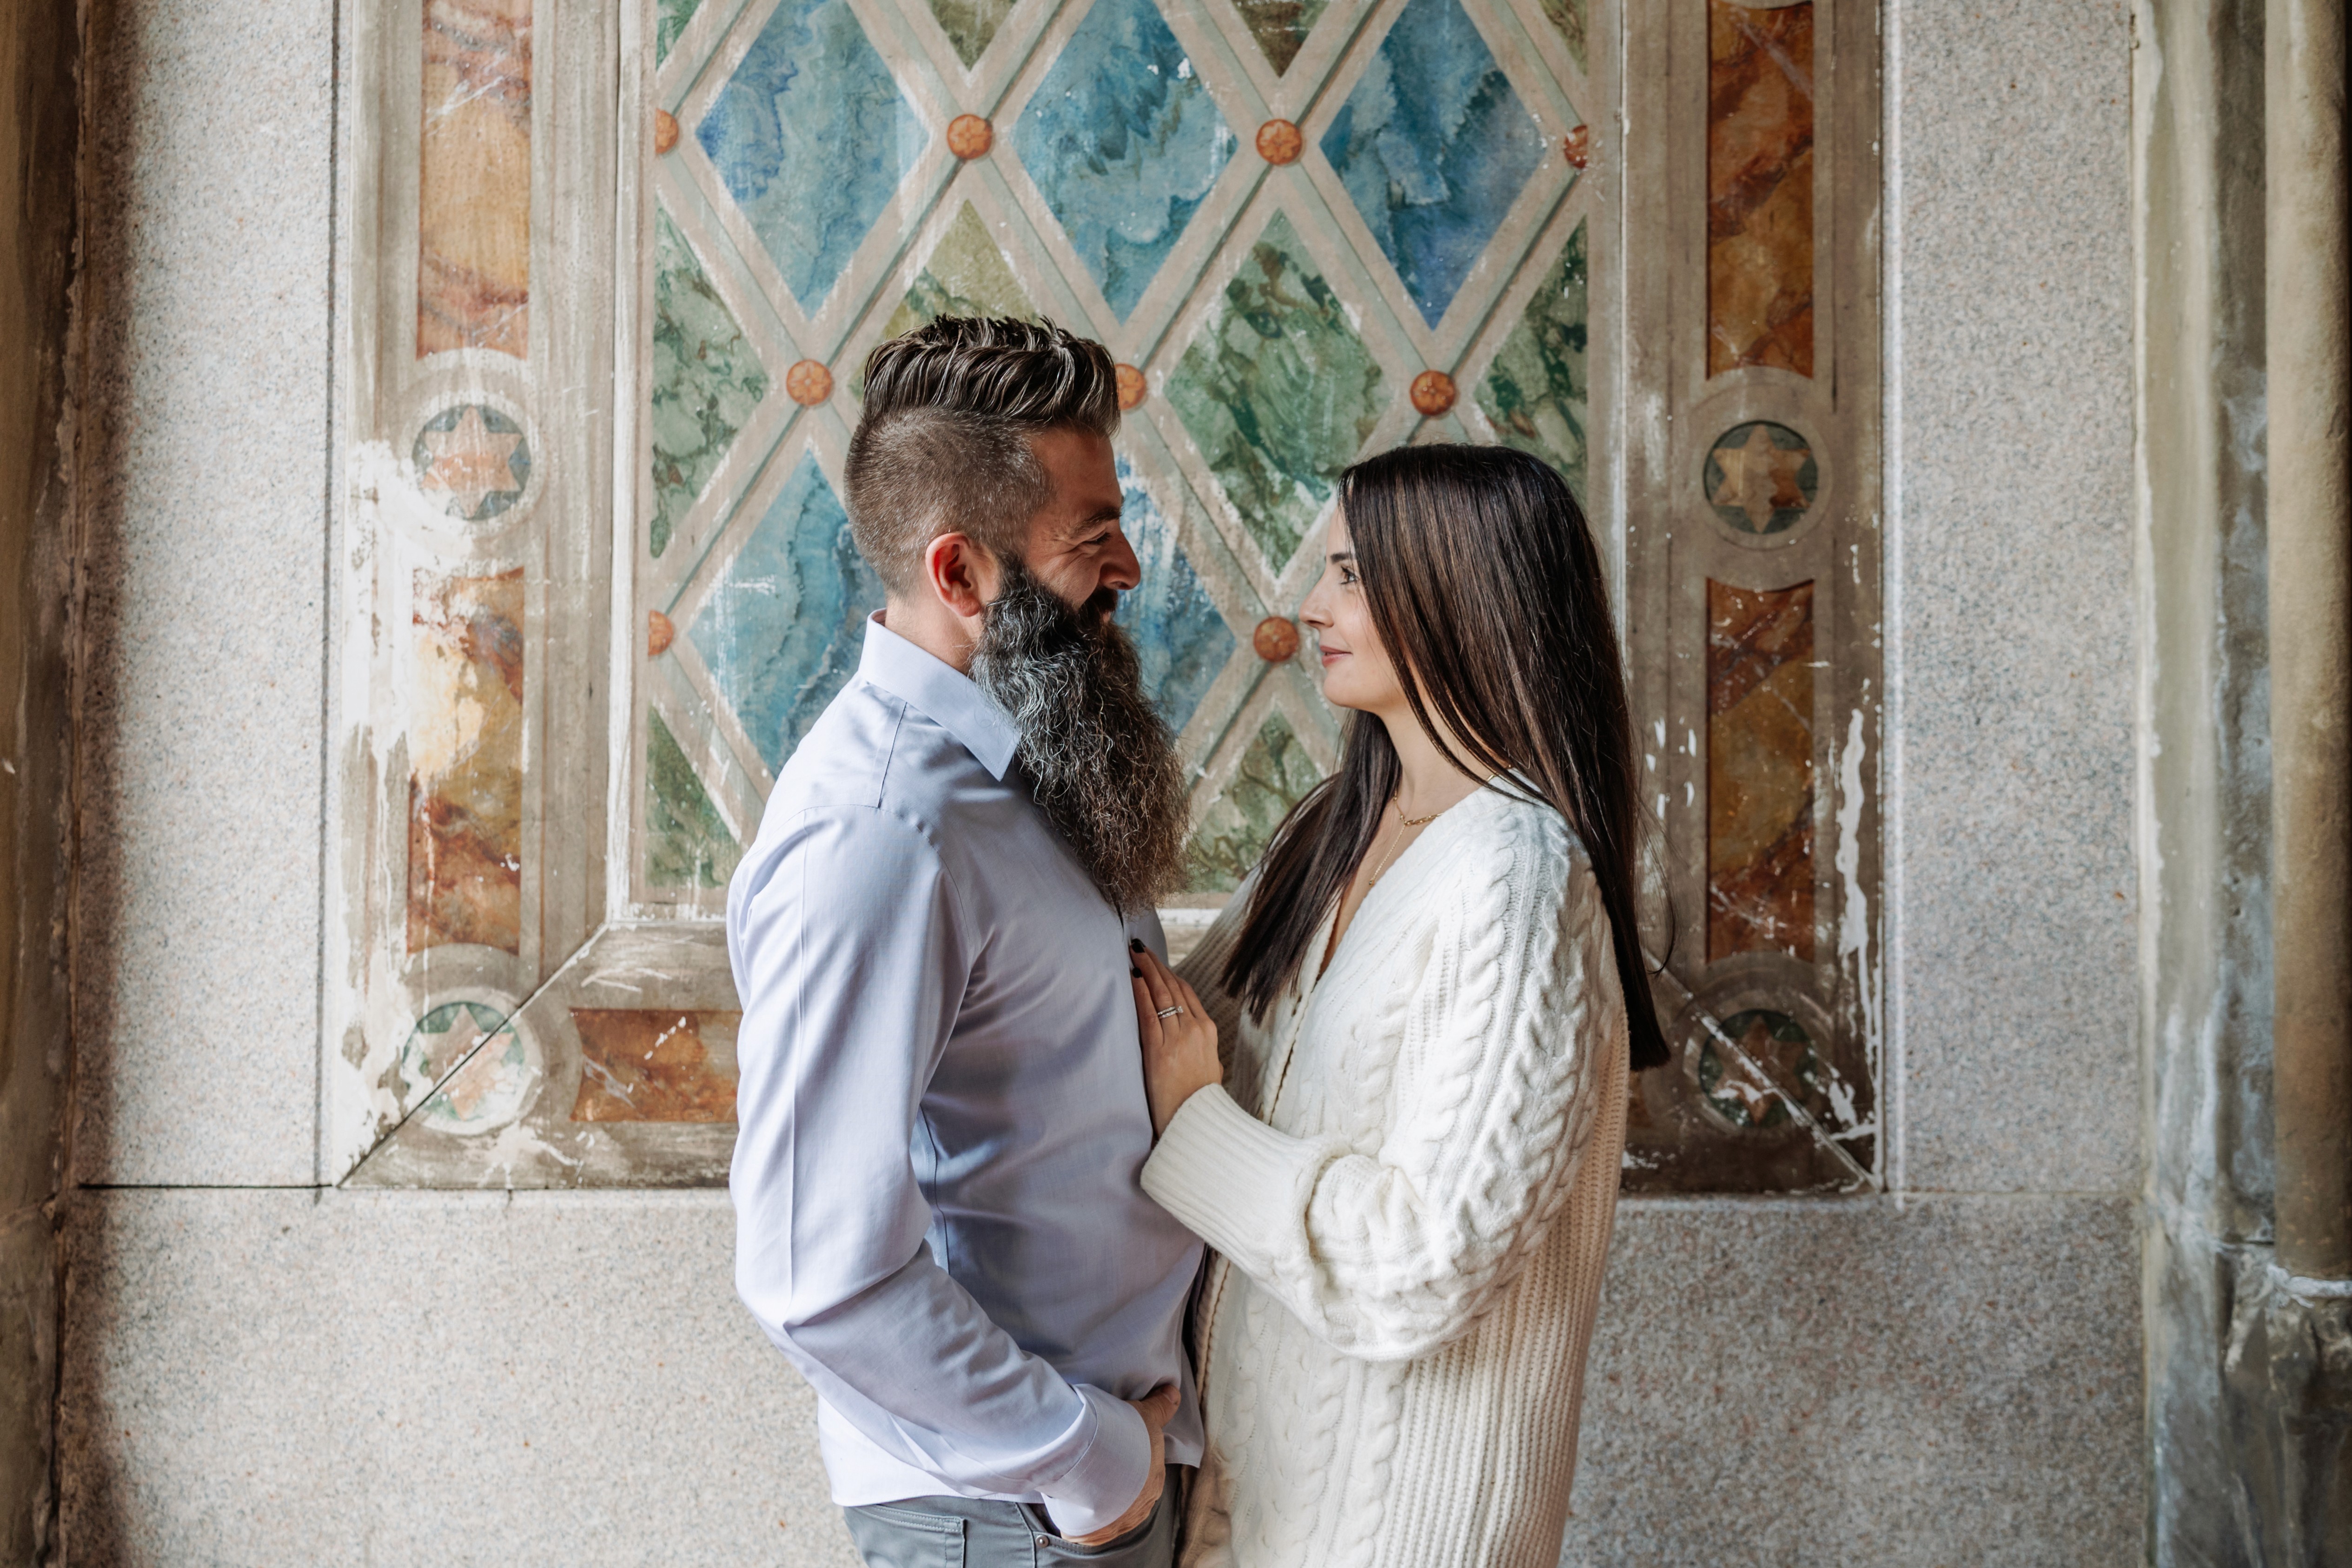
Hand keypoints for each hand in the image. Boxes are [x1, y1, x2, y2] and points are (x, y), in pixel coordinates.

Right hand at [1068, 1382, 1178, 1545]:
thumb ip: (1160, 1406)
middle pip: (1129, 1495)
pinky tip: (1074, 1512)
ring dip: (1100, 1503)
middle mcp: (1140, 1506)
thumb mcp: (1146, 1415)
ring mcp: (1118, 1522)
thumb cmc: (1124, 1439)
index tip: (1116, 1454)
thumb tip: (1173, 1393)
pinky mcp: (1095, 1533)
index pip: (1147, 1475)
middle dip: (1117, 1486)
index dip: (1133, 1464)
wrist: (1096, 1463)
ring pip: (1110, 1513)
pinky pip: (1089, 1530)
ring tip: (1083, 1486)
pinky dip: (1083, 1523)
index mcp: (1153, 1481)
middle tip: (1097, 1467)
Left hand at [1132, 942, 1220, 1136]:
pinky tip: (1133, 978)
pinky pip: (1149, 1013)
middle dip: (1155, 965)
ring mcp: (1178, 1038)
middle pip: (1173, 987)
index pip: (1186, 993)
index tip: (1156, 962)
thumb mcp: (1211, 1070)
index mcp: (1208, 1032)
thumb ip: (1204, 1051)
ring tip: (1133, 953)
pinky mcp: (1159, 1050)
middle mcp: (1195, 1030)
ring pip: (1161, 995)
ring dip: (1146, 970)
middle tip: (1139, 947)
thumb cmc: (1201, 1102)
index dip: (1169, 974)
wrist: (1196, 1125)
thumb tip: (1198, 1044)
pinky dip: (1141, 992)